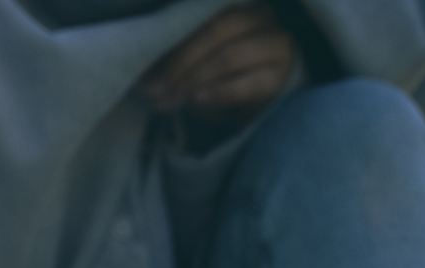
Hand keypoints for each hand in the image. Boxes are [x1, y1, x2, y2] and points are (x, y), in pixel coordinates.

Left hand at [141, 3, 295, 120]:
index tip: (144, 66)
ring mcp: (276, 44)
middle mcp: (261, 16)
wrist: (272, 94)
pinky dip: (219, 93)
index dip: (170, 36)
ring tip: (169, 101)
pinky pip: (248, 84)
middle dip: (179, 62)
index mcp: (239, 4)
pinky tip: (197, 100)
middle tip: (153, 90)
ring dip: (192, 80)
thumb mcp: (201, 59)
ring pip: (228, 56)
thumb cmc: (230, 72)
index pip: (202, 13)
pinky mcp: (281, 76)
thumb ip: (178, 57)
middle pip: (216, 31)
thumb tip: (144, 73)